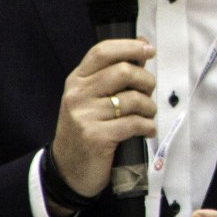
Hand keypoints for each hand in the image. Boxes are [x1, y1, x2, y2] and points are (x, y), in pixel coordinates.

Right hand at [50, 38, 156, 198]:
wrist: (67, 170)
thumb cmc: (86, 130)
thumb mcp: (91, 99)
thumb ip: (112, 75)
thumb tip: (142, 47)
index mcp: (76, 81)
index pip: (102, 51)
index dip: (129, 46)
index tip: (149, 50)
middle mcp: (77, 95)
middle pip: (123, 71)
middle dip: (146, 81)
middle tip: (149, 93)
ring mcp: (85, 116)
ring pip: (133, 99)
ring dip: (149, 108)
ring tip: (148, 115)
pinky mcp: (96, 137)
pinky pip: (134, 123)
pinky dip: (148, 126)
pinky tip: (147, 130)